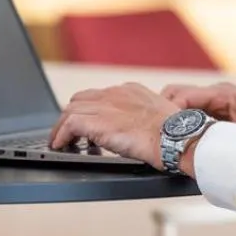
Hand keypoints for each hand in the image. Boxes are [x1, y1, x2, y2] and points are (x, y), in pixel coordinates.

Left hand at [48, 83, 172, 168]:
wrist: (176, 136)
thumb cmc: (175, 133)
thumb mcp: (160, 115)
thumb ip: (145, 117)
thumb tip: (142, 130)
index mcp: (130, 90)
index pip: (101, 95)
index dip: (92, 110)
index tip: (89, 123)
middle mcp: (115, 93)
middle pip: (81, 100)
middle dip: (73, 116)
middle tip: (70, 133)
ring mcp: (104, 106)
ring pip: (70, 110)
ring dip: (62, 127)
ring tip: (60, 141)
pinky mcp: (96, 121)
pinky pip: (68, 125)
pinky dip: (61, 135)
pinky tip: (60, 145)